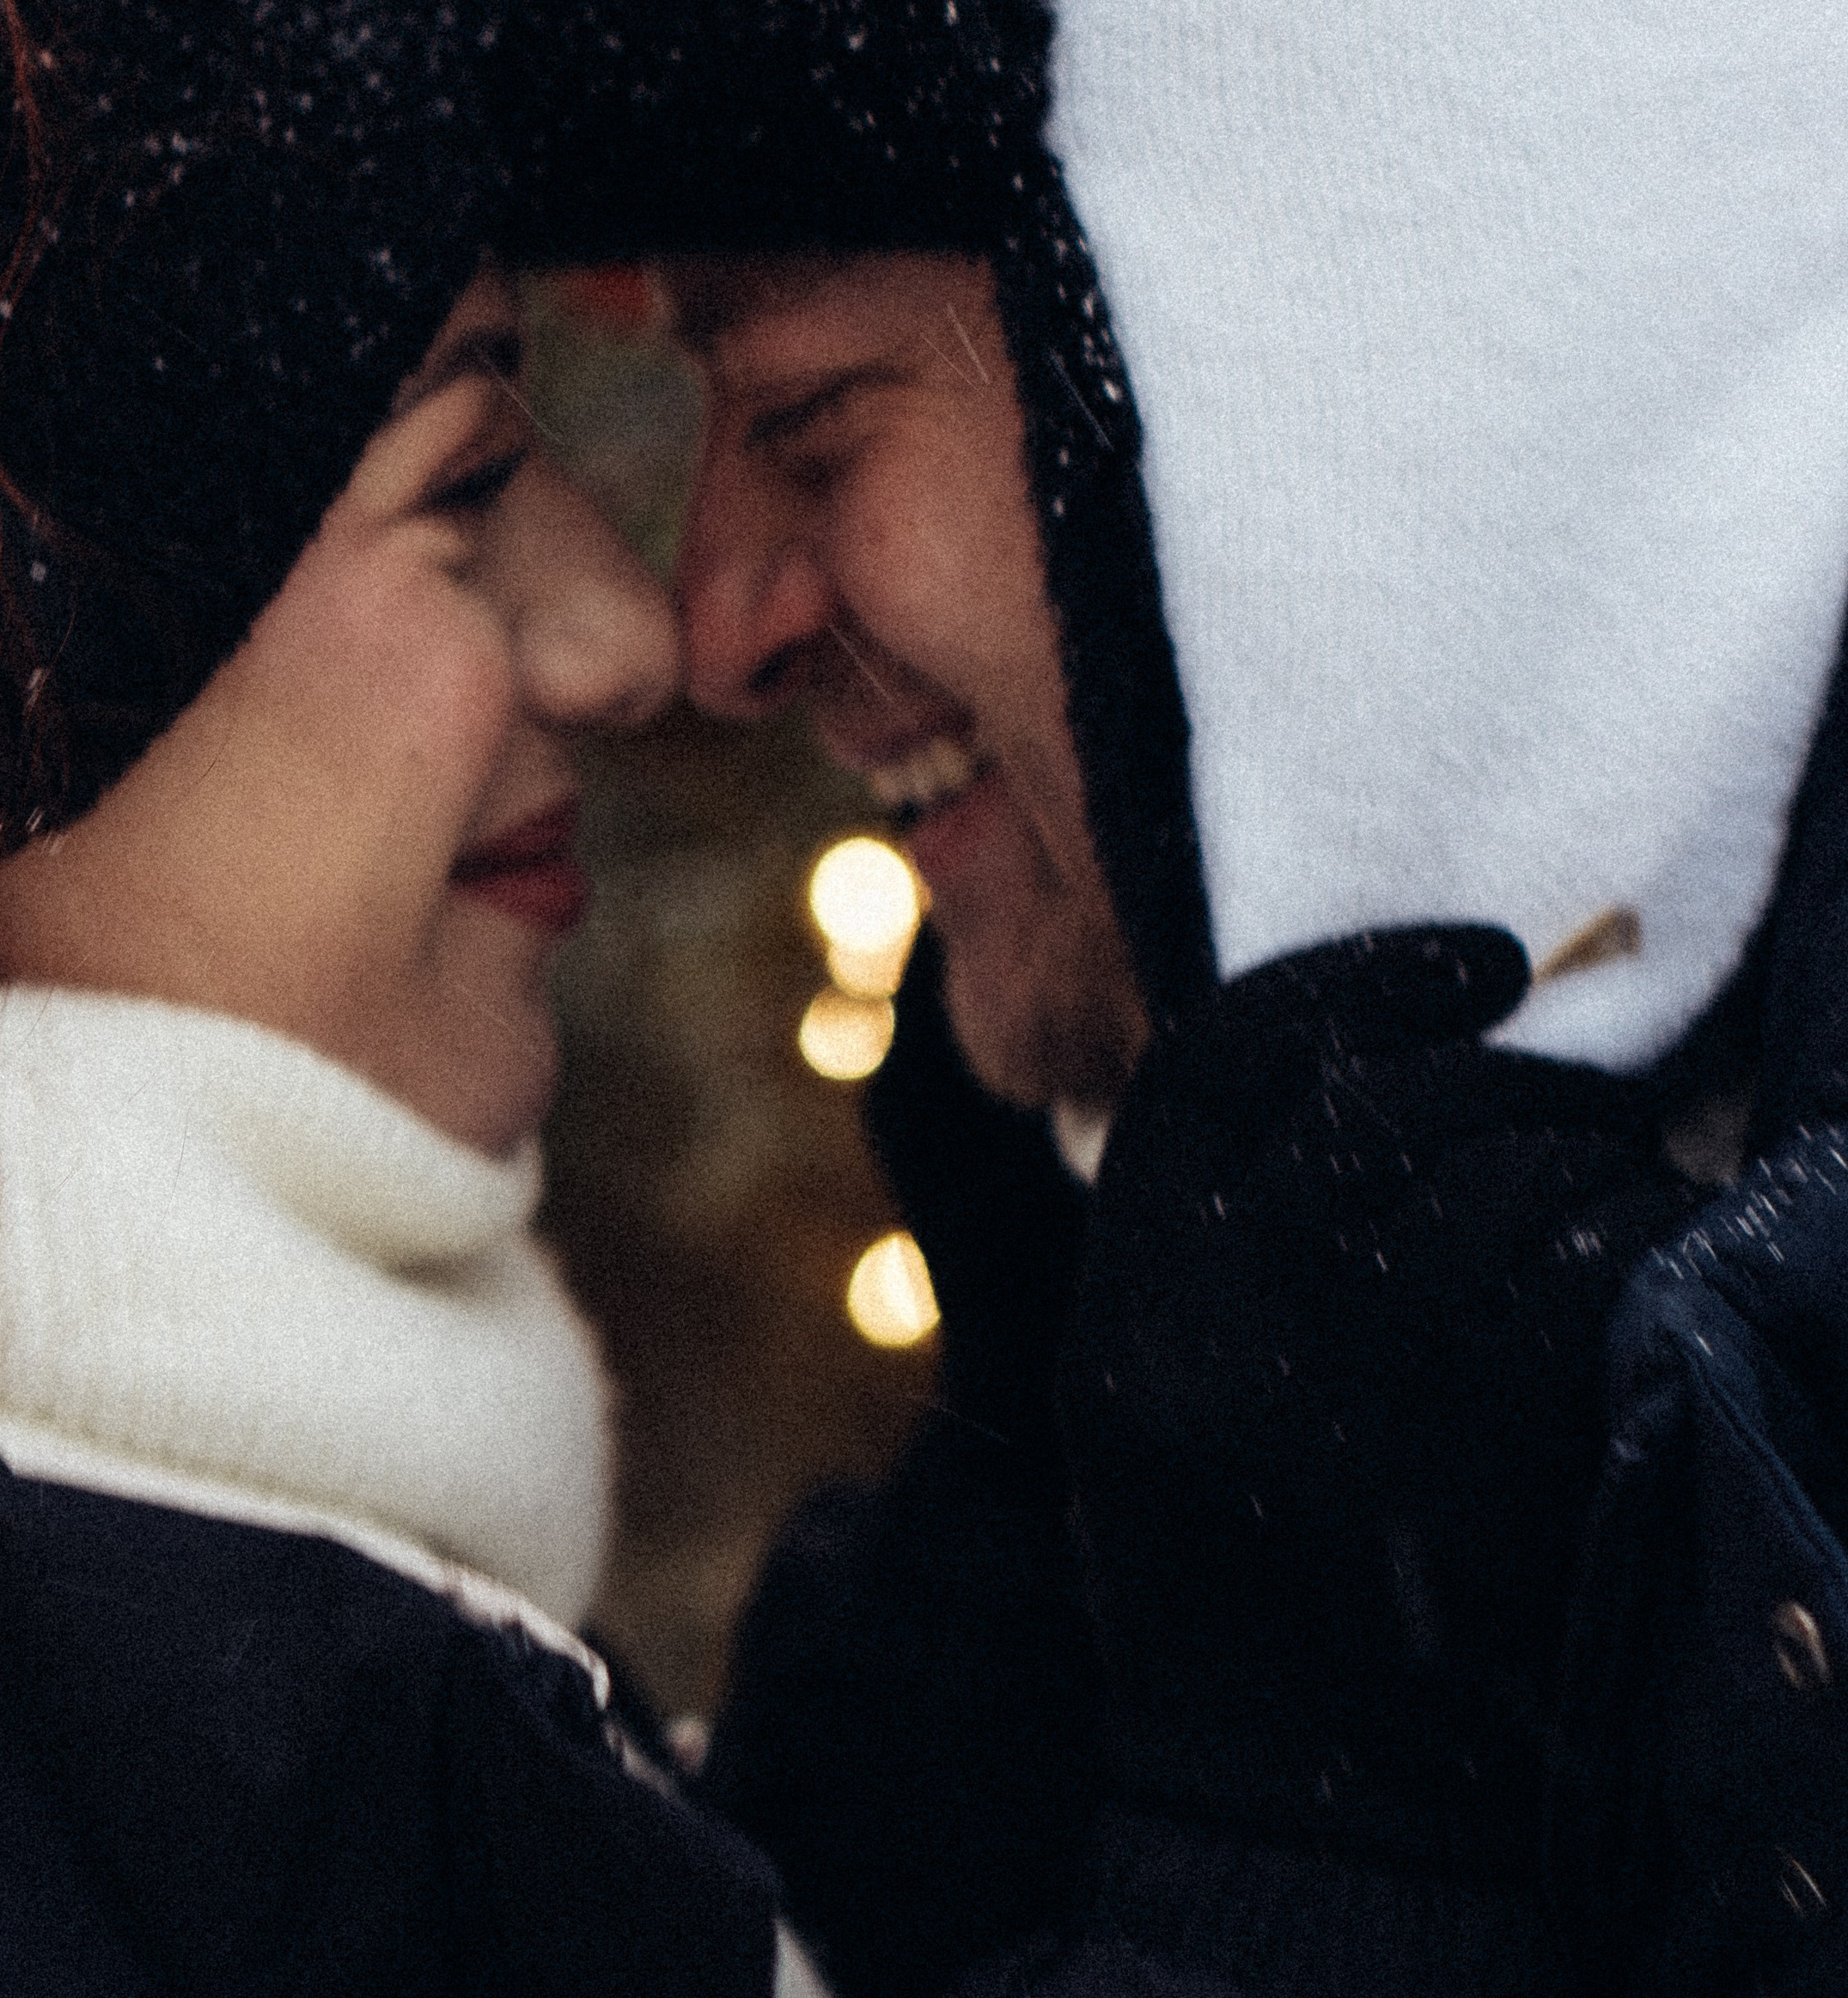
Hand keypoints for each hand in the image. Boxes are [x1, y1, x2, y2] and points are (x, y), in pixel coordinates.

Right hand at [1057, 926, 1698, 1864]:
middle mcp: (1219, 1329)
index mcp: (1132, 1297)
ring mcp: (1348, 1397)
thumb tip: (1381, 1060)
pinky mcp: (1479, 1461)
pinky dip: (1629, 1240)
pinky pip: (1580, 1278)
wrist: (1292, 1813)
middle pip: (1379, 1107)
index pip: (1228, 1059)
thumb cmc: (1236, 1573)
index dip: (1359, 976)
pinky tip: (1641, 1249)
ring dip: (1580, 1151)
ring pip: (1495, 1176)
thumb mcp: (1164, 1384)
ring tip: (1610, 1168)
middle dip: (1500, 1072)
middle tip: (1570, 1085)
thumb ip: (1228, 1227)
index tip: (1483, 958)